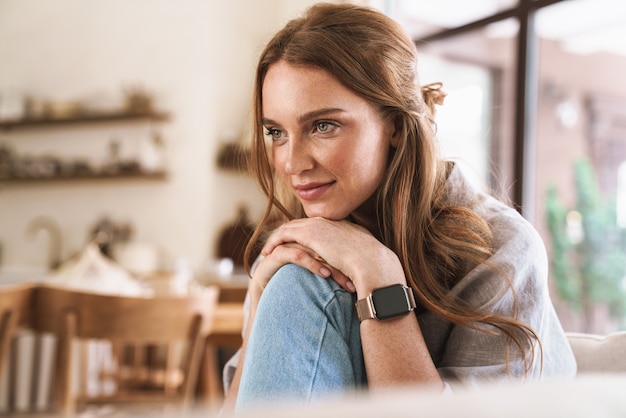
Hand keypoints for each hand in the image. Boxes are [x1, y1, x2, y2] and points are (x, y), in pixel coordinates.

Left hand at [260, 217, 405, 295]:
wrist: (372, 263)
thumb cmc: (373, 268)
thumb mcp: (364, 263)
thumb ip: (356, 263)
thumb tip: (355, 277)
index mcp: (343, 227)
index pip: (319, 227)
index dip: (306, 235)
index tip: (297, 245)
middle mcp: (329, 221)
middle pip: (301, 224)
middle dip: (288, 233)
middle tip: (276, 245)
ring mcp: (319, 224)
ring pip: (289, 226)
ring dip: (278, 238)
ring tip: (268, 250)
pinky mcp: (309, 233)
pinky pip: (284, 233)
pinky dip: (275, 241)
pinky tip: (268, 252)